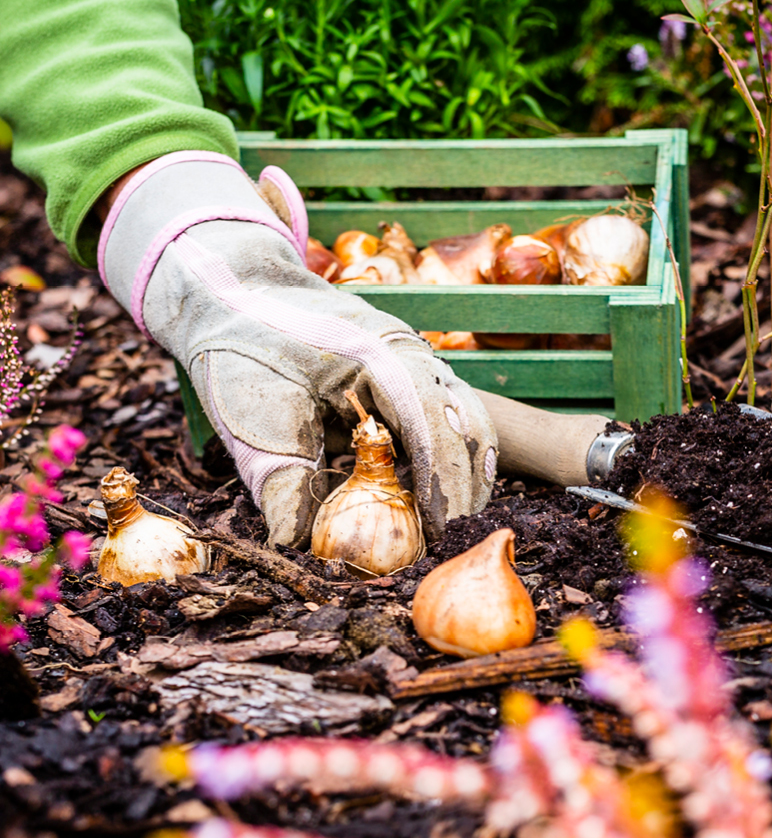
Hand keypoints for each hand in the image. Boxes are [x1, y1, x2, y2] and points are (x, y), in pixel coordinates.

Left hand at [97, 152, 496, 546]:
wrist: (236, 294)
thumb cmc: (245, 349)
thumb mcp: (255, 416)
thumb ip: (280, 481)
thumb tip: (293, 543)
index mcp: (383, 357)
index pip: (435, 426)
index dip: (441, 486)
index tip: (435, 535)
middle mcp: (414, 356)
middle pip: (469, 428)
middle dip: (463, 490)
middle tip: (443, 543)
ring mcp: (416, 364)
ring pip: (468, 425)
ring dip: (461, 478)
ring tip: (439, 529)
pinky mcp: (408, 379)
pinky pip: (445, 422)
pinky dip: (443, 462)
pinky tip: (422, 500)